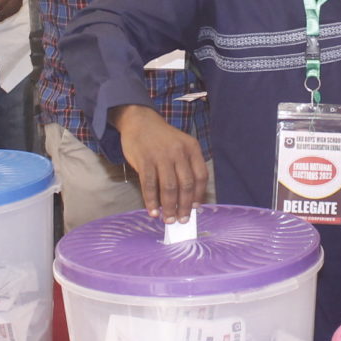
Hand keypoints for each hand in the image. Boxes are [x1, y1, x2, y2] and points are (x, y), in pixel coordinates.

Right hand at [111, 104, 205, 221]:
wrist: (140, 121)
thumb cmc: (162, 138)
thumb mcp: (180, 145)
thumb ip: (186, 167)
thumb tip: (189, 198)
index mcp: (192, 148)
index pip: (201, 176)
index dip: (199, 195)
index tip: (195, 208)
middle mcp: (179, 152)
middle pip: (186, 185)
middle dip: (184, 206)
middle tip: (182, 220)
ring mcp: (161, 156)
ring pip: (169, 188)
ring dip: (169, 207)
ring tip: (168, 219)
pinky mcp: (144, 161)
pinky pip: (149, 185)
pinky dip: (151, 201)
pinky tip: (153, 211)